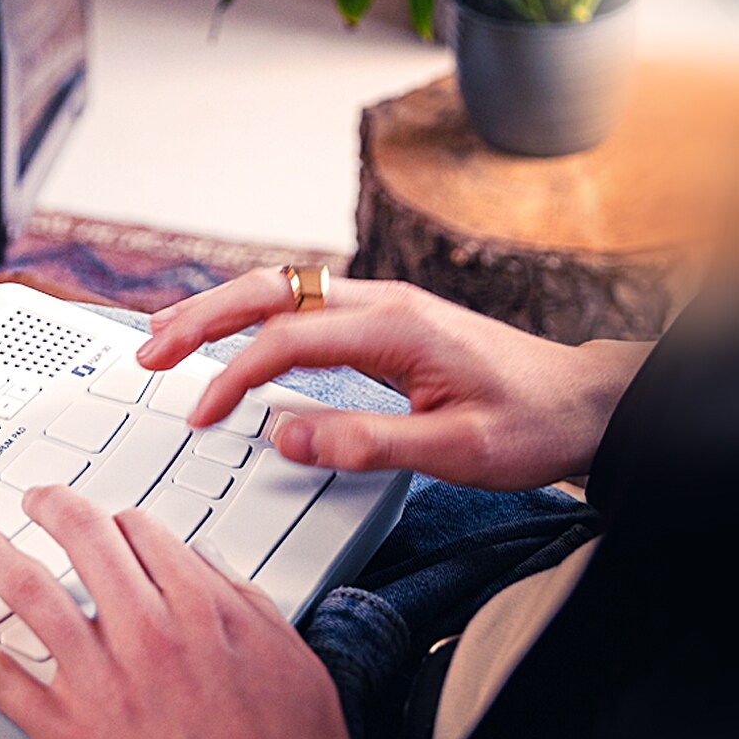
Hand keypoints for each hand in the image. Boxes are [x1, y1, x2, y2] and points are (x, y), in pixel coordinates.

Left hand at [0, 487, 364, 738]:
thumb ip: (251, 614)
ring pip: (30, 593)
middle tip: (37, 501)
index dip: (122, 523)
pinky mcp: (64, 732)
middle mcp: (149, 636)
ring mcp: (101, 682)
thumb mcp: (299, 676)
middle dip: (53, 509)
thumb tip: (215, 574)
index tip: (111, 523)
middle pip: (85, 543)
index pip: (146, 537)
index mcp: (208, 615)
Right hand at [137, 269, 649, 490]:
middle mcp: (383, 303)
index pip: (287, 339)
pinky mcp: (383, 321)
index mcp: (397, 326)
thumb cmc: (534, 424)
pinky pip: (299, 303)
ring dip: (217, 308)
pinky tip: (226, 333)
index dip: (233, 376)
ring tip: (164, 334)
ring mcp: (382, 306)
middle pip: (268, 291)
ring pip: (279, 289)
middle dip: (199, 317)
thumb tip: (285, 436)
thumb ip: (367, 442)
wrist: (590, 401)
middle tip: (147, 350)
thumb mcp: (457, 449)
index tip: (201, 415)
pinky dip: (249, 313)